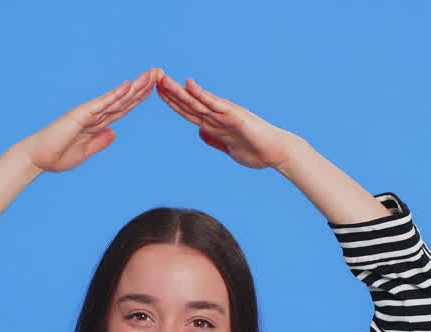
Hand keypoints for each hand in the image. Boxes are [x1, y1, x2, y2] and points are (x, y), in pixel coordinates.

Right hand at [21, 68, 161, 172]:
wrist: (37, 158)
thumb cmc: (56, 157)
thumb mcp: (84, 152)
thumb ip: (99, 142)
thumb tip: (113, 133)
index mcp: (96, 125)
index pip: (122, 109)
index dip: (137, 99)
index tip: (152, 89)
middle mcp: (94, 116)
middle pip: (123, 100)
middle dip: (141, 88)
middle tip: (158, 74)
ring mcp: (88, 113)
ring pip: (117, 98)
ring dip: (135, 87)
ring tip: (150, 75)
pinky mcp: (80, 115)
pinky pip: (102, 103)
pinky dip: (116, 94)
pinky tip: (129, 85)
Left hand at [155, 72, 301, 169]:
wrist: (277, 154)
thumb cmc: (257, 152)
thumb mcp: (229, 149)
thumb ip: (215, 140)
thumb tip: (200, 132)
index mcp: (215, 125)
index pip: (188, 112)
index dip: (173, 103)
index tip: (158, 92)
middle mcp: (218, 116)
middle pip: (188, 103)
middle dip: (170, 92)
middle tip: (153, 78)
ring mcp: (225, 114)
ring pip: (197, 101)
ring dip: (179, 91)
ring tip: (163, 79)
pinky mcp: (234, 115)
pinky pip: (214, 103)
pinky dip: (201, 94)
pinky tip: (189, 85)